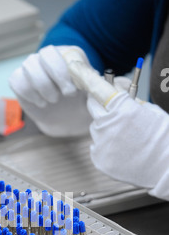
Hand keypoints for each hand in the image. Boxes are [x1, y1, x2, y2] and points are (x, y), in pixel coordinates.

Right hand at [8, 45, 91, 136]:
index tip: (76, 91)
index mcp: (69, 55)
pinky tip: (41, 104)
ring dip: (43, 86)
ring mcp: (32, 67)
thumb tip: (92, 81)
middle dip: (57, 75)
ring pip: (30, 65)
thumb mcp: (92, 96)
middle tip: (67, 95)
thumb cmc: (80, 103)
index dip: (72, 72)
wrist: (65, 119)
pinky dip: (29, 94)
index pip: (68, 53)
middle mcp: (49, 57)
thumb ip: (94, 87)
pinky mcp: (19, 80)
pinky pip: (17, 80)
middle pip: (46, 53)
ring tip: (54, 101)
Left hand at [67, 61, 168, 199]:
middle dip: (101, 104)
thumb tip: (114, 90)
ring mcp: (101, 144)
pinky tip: (123, 150)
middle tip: (114, 108)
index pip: (98, 87)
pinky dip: (106, 145)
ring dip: (106, 128)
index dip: (86, 76)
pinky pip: (97, 145)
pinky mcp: (99, 159)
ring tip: (127, 137)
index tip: (75, 67)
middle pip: (93, 106)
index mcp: (122, 108)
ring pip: (96, 127)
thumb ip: (128, 100)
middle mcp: (107, 125)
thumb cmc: (162, 136)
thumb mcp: (149, 110)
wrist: (166, 168)